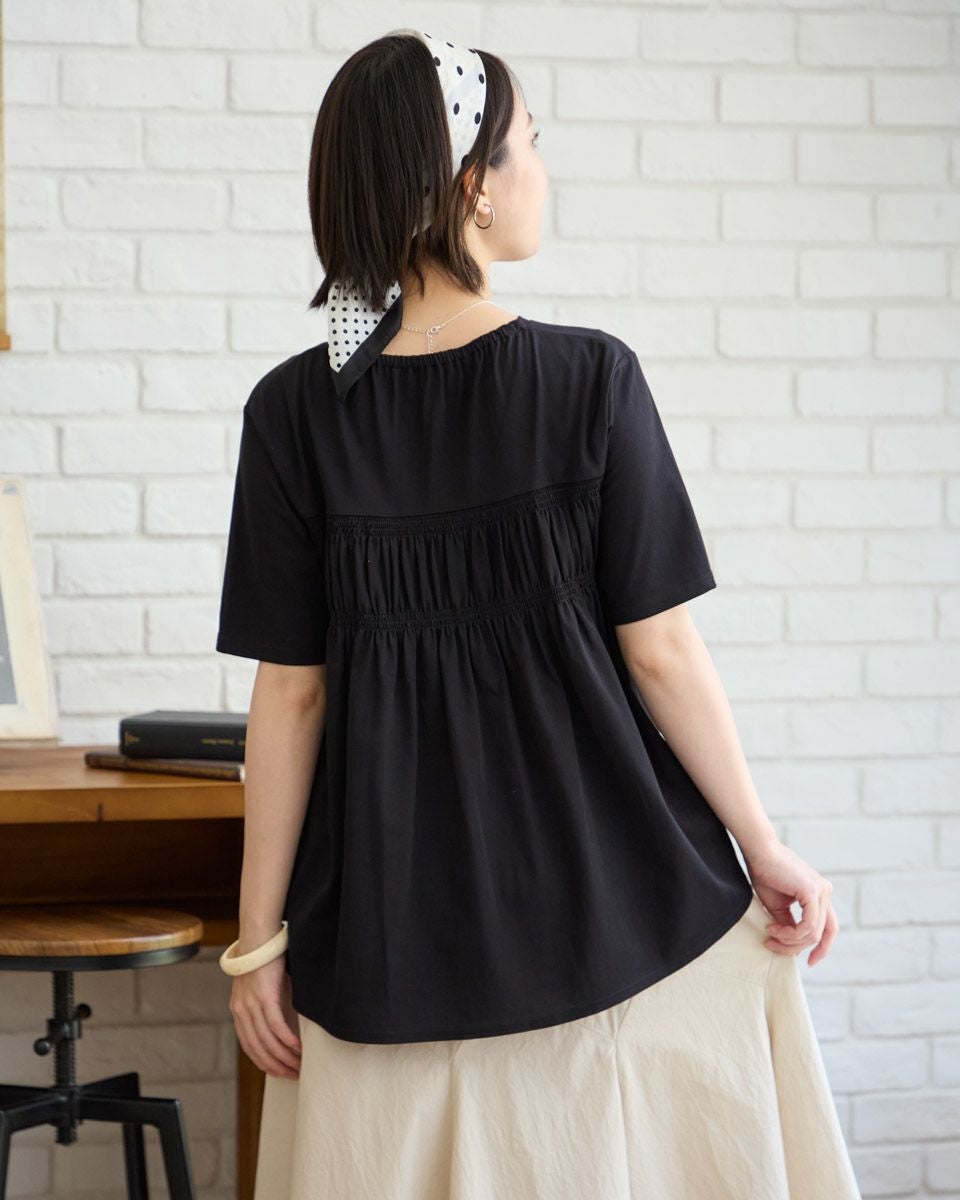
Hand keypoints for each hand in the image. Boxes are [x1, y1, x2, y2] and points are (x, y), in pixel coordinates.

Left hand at [228, 956, 301, 1078]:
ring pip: (268, 1041)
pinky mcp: (266, 996)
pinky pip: (276, 1026)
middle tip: (292, 1074)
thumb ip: (264, 1004)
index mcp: (238, 1009)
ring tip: (298, 1065)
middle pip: (258, 1048)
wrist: (259, 936)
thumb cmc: (263, 957)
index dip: (263, 1062)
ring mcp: (252, 1004)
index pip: (248, 1046)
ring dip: (284, 1056)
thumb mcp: (259, 985)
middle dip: (275, 1065)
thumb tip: (280, 1021)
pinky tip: (298, 1048)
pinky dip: (287, 1040)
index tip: (278, 1071)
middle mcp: (242, 1010)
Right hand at [744, 839, 837, 966]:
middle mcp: (825, 892)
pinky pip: (808, 925)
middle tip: (774, 946)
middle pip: (821, 934)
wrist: (758, 851)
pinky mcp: (813, 891)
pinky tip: (774, 928)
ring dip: (789, 940)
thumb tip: (795, 948)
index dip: (822, 948)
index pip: (829, 928)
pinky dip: (791, 933)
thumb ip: (790, 924)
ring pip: (813, 933)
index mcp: (820, 894)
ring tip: (770, 935)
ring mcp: (822, 891)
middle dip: (798, 947)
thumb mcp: (778, 906)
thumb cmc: (765, 874)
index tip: (808, 961)